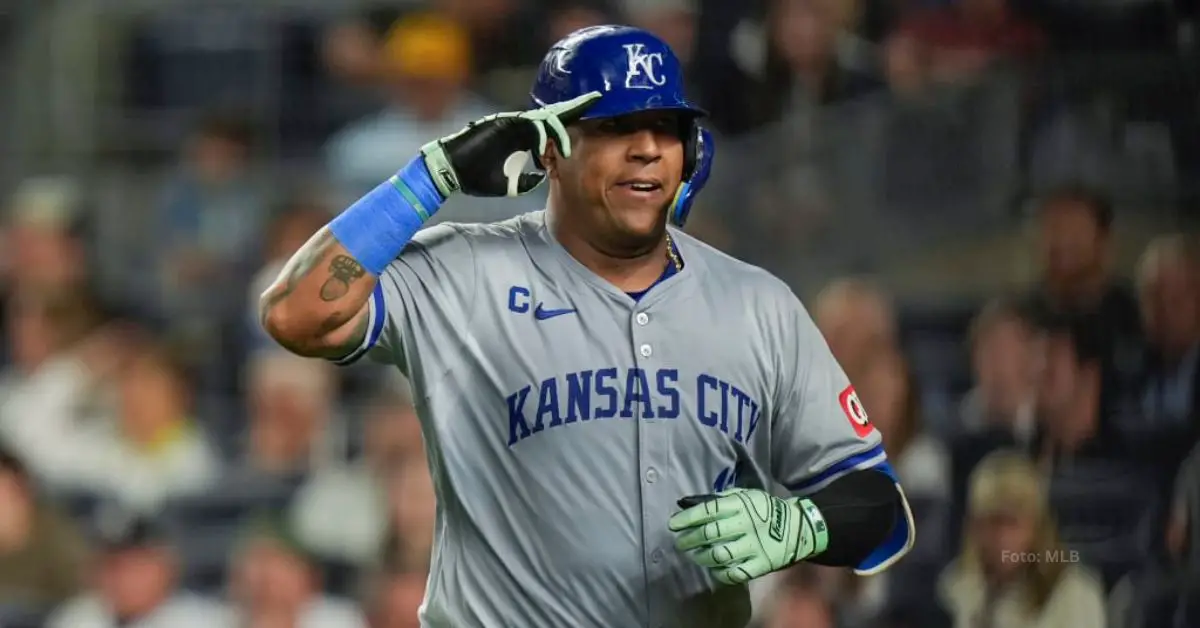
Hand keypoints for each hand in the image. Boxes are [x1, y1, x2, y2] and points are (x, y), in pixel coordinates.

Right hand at [419, 91, 601, 198]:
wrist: (451, 172)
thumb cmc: (477, 178)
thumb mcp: (511, 184)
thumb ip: (528, 179)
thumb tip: (543, 179)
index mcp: (524, 138)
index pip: (553, 127)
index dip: (572, 123)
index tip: (592, 120)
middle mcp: (520, 126)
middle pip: (554, 113)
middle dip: (575, 107)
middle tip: (597, 98)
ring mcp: (510, 123)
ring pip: (542, 119)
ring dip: (557, 133)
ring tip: (567, 150)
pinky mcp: (500, 124)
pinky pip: (525, 125)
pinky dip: (537, 135)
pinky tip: (545, 148)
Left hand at [669, 488, 827, 585]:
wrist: (798, 527)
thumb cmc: (766, 509)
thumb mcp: (746, 496)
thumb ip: (721, 499)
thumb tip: (691, 503)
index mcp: (741, 505)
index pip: (708, 510)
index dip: (688, 518)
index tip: (673, 524)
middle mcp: (745, 525)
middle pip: (710, 534)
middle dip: (689, 539)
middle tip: (680, 542)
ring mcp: (753, 546)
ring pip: (719, 554)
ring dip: (701, 556)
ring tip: (694, 555)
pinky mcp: (760, 564)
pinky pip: (735, 573)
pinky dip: (720, 573)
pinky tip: (714, 569)